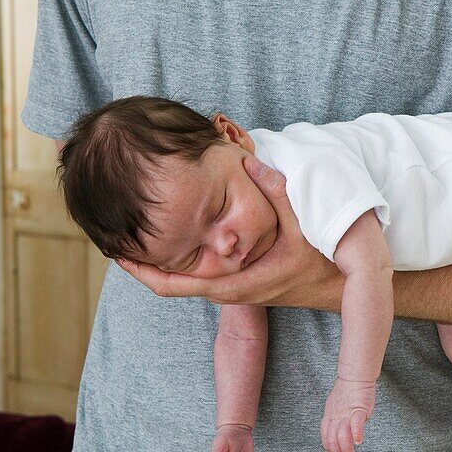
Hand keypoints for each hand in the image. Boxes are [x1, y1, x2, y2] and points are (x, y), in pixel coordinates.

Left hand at [117, 154, 339, 308]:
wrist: (341, 287)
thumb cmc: (322, 260)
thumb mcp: (304, 224)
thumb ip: (278, 192)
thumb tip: (250, 162)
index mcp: (235, 283)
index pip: (175, 286)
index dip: (142, 271)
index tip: (117, 253)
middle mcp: (228, 289)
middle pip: (170, 282)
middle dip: (141, 264)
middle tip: (111, 236)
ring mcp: (231, 285)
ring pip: (182, 278)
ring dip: (157, 261)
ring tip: (129, 235)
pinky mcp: (236, 278)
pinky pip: (196, 272)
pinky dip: (175, 259)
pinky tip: (165, 238)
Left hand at [321, 377, 375, 451]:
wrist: (355, 375)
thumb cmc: (349, 390)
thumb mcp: (337, 404)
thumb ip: (337, 417)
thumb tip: (339, 430)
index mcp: (329, 415)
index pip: (325, 435)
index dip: (329, 447)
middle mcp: (336, 416)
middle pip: (332, 438)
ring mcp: (346, 413)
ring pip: (342, 435)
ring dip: (346, 449)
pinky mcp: (359, 409)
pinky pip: (356, 424)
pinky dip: (356, 434)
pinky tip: (358, 442)